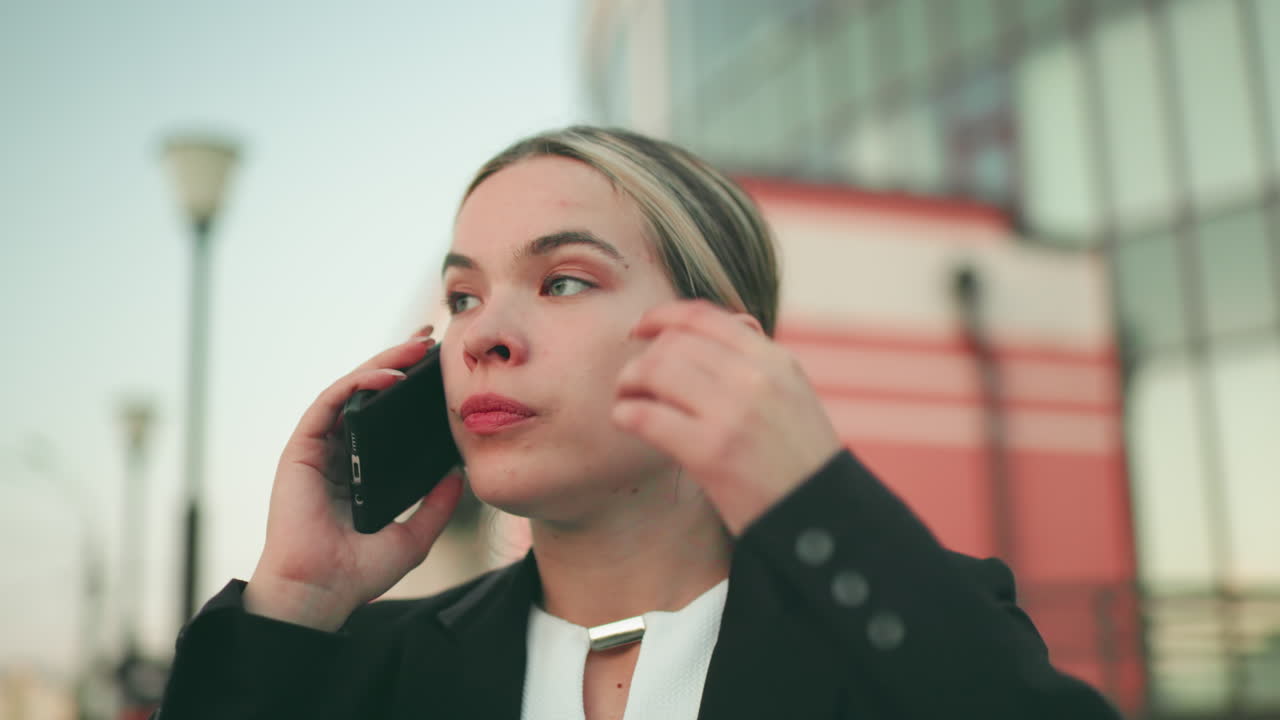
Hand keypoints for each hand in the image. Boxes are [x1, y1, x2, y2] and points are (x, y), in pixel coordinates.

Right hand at [245, 328, 463, 630]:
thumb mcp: (414, 535)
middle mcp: (337, 453)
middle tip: (430, 339)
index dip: (409, 388)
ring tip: (416, 348)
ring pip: (350, 390)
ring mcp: (318, 448)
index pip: (385, 417)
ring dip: (382, 364)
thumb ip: (437, 506)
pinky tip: (386, 377)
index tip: (439, 367)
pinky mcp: (301, 447)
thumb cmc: (359, 573)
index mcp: (360, 470)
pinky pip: (330, 403)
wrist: (321, 592)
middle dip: (398, 362)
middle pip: (369, 395)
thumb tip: (460, 475)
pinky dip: (357, 385)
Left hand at [612, 300, 841, 534]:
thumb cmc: (797, 463)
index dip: (662, 317)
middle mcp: (756, 379)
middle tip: (631, 382)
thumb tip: (709, 334)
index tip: (640, 328)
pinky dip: (626, 414)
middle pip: (673, 344)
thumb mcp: (792, 397)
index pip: (704, 317)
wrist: (819, 519)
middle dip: (642, 359)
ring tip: (628, 401)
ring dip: (628, 384)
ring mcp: (733, 414)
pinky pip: (646, 416)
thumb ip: (755, 365)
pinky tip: (627, 421)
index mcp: (775, 362)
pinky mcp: (711, 453)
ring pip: (655, 371)